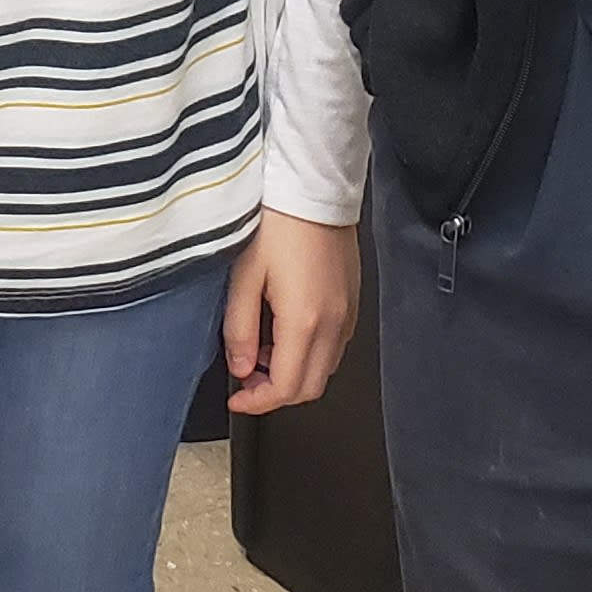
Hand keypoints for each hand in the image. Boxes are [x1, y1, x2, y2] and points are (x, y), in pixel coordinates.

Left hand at [224, 209, 360, 413]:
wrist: (313, 189)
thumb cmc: (279, 223)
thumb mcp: (244, 276)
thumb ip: (239, 329)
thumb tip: (240, 366)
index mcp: (304, 322)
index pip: (285, 388)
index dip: (256, 402)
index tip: (237, 397)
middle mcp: (333, 325)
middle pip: (310, 388)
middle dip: (275, 393)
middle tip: (247, 377)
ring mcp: (348, 314)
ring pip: (325, 370)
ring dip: (294, 373)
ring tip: (263, 348)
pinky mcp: (353, 301)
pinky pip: (336, 346)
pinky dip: (311, 354)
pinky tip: (287, 330)